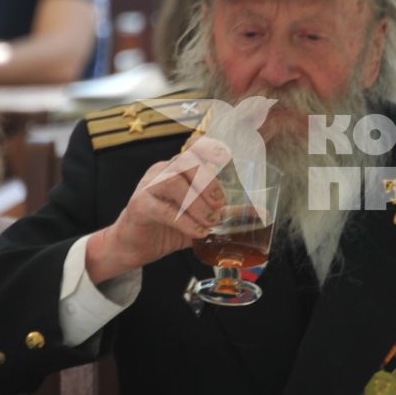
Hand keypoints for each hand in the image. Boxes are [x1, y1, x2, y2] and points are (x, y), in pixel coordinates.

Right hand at [83, 142, 230, 281]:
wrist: (135, 246)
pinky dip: (184, 221)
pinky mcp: (139, 205)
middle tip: (221, 205)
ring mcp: (149, 186)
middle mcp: (163, 171)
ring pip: (174, 182)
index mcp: (178, 169)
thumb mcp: (202, 219)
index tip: (226, 159)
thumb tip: (259, 211)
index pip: (193, 148)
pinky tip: (198, 232)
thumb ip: (226, 213)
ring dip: (197, 203)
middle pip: (186, 162)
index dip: (210, 148)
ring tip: (210, 221)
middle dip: (208, 182)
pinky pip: (163, 208)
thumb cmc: (168, 228)